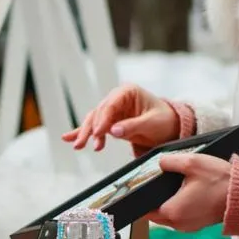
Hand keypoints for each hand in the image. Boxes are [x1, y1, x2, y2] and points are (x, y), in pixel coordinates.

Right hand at [62, 84, 179, 153]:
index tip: (97, 134)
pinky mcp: (110, 121)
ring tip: (78, 146)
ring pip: (93, 120)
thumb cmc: (164, 121)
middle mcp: (117, 98)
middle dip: (90, 129)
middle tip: (84, 144)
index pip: (110, 106)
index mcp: (128, 92)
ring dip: (85, 133)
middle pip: (98, 113)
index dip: (102, 120)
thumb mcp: (152, 124)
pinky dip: (82, 132)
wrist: (170, 127)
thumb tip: (113, 131)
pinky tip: (68, 138)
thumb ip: (133, 126)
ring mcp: (113, 109)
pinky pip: (94, 126)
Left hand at [146, 153, 231, 231]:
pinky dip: (179, 207)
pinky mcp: (197, 225)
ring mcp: (188, 227)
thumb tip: (159, 163)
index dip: (141, 198)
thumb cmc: (219, 181)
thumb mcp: (192, 162)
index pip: (145, 209)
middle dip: (155, 199)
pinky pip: (180, 217)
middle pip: (155, 213)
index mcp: (172, 211)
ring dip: (168, 204)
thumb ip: (170, 161)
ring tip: (173, 186)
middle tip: (158, 183)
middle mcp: (177, 224)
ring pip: (168, 216)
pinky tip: (186, 193)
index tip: (141, 187)